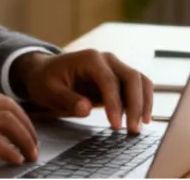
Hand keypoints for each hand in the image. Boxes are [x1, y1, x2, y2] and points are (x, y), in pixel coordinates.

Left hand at [12, 49, 153, 132]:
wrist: (45, 72)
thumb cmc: (46, 81)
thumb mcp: (49, 91)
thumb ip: (67, 99)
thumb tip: (86, 109)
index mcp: (90, 59)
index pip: (109, 80)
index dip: (115, 103)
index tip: (116, 125)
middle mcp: (106, 59)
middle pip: (131, 78)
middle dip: (136, 104)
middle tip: (132, 130)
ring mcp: (115, 67)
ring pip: (140, 81)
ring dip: (144, 103)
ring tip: (139, 127)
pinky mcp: (118, 78)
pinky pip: (138, 87)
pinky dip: (143, 101)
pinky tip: (141, 119)